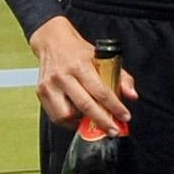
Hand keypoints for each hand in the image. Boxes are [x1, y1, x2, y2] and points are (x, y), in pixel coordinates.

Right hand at [30, 16, 133, 134]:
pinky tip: (79, 118)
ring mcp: (49, 86)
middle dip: (102, 121)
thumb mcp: (104, 58)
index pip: (100, 92)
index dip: (114, 107)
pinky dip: (68, 121)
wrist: (53, 43)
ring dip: (81, 122)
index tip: (125, 117)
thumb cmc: (79, 52)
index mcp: (80, 66)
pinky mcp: (40, 93)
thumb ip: (122, 77)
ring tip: (93, 121)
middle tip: (113, 130)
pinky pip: (55, 115)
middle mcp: (63, 76)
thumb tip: (132, 96)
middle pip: (84, 106)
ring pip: (66, 114)